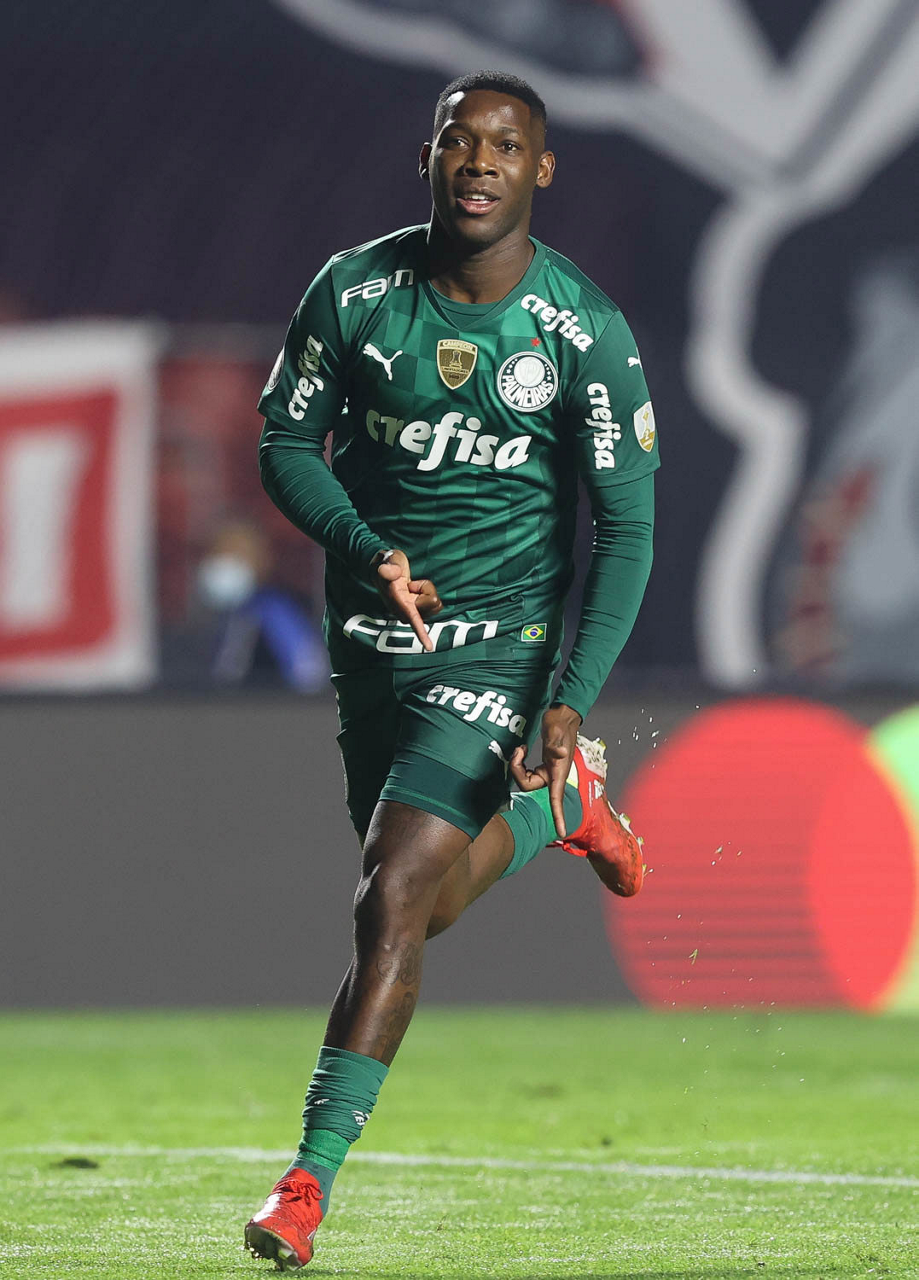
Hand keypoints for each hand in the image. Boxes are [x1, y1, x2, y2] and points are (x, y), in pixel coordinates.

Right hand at [373, 549, 441, 652]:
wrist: (384, 567)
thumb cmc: (388, 563)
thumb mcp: (387, 559)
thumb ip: (387, 567)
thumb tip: (385, 571)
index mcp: (397, 599)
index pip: (411, 617)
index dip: (420, 631)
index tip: (429, 647)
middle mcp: (404, 610)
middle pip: (431, 603)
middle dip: (426, 589)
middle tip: (410, 582)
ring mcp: (411, 611)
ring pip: (434, 603)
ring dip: (426, 590)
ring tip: (412, 585)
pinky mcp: (418, 609)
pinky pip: (434, 600)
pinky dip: (428, 591)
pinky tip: (415, 589)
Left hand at [509, 704, 581, 838]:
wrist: (563, 714)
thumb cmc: (560, 722)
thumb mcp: (556, 730)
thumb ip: (555, 742)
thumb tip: (558, 754)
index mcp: (558, 771)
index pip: (557, 799)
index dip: (558, 815)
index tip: (561, 831)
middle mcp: (553, 774)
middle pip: (528, 785)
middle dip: (518, 770)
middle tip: (518, 750)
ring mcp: (547, 771)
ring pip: (525, 779)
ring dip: (517, 766)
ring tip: (520, 748)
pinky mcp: (542, 765)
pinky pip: (526, 772)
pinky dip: (520, 763)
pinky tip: (522, 750)